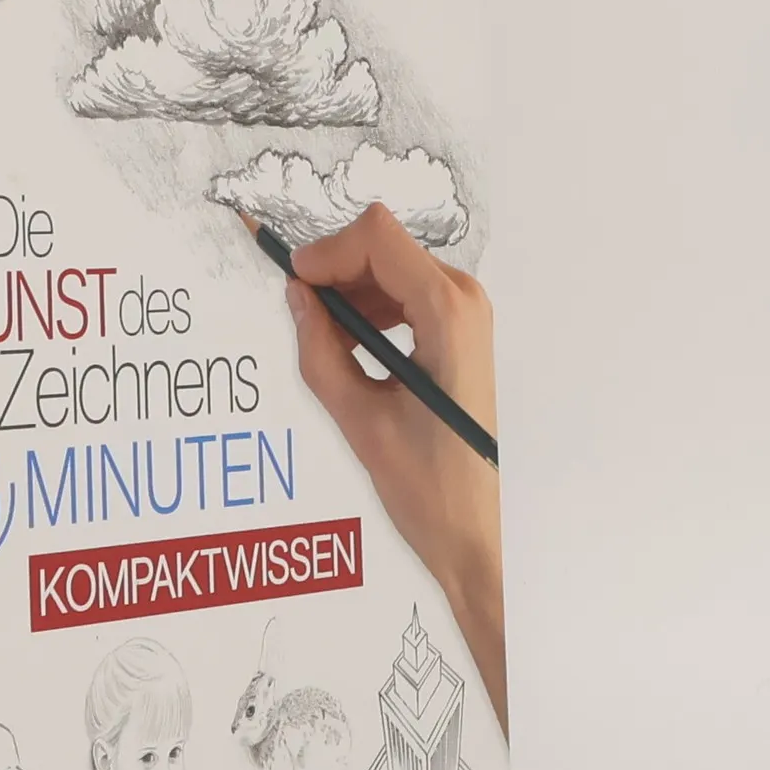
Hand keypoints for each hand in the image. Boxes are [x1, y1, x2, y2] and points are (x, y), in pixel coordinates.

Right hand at [284, 206, 508, 735]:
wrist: (475, 532)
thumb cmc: (427, 486)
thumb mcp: (358, 417)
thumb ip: (321, 350)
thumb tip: (297, 298)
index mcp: (447, 314)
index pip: (376, 236)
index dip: (326, 252)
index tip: (294, 287)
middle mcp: (465, 302)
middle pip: (383, 246)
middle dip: (334, 272)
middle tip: (301, 318)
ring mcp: (467, 316)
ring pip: (391, 267)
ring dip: (350, 293)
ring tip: (325, 344)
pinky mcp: (461, 334)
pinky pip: (406, 294)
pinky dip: (371, 309)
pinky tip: (353, 350)